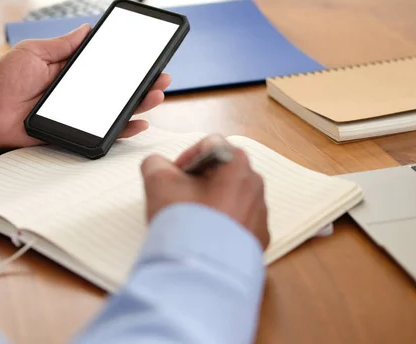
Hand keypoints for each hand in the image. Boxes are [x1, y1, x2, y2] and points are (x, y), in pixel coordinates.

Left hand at [0, 24, 170, 155]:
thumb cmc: (2, 81)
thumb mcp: (33, 53)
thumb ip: (62, 45)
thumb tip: (87, 30)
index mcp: (71, 71)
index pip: (106, 67)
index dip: (128, 64)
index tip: (147, 59)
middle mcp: (79, 93)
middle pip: (118, 89)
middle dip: (142, 84)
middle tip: (162, 78)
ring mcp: (79, 114)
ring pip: (116, 111)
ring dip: (139, 105)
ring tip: (156, 96)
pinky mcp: (74, 133)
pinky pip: (103, 134)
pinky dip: (123, 130)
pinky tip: (138, 123)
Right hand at [140, 135, 269, 249]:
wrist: (202, 271)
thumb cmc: (185, 223)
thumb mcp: (158, 182)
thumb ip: (155, 163)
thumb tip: (158, 166)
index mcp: (237, 165)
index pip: (210, 146)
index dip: (186, 158)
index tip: (174, 176)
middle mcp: (255, 186)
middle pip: (222, 172)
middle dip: (198, 181)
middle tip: (179, 197)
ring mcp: (260, 214)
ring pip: (231, 198)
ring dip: (210, 203)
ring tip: (190, 221)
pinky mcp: (258, 239)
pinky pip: (238, 223)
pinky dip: (222, 226)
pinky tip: (203, 237)